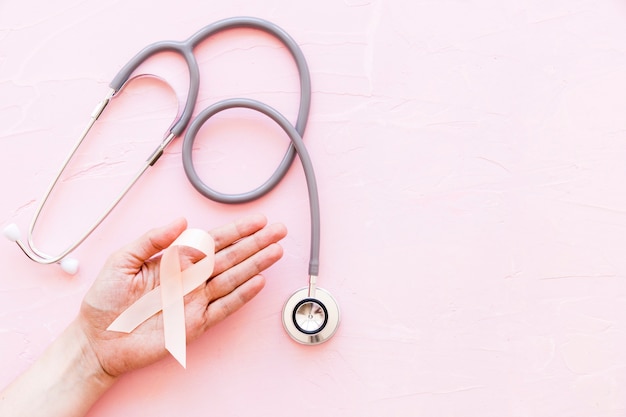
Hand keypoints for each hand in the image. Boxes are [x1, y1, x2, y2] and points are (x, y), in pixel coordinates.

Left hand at [77, 214, 286, 377]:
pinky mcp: (195, 324)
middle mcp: (189, 279)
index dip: (236, 230)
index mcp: (175, 261)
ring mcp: (195, 301)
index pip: (213, 241)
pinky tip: (259, 282)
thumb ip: (152, 240)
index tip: (257, 221)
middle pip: (230, 256)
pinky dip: (242, 295)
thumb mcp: (122, 261)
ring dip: (255, 265)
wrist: (98, 341)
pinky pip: (224, 307)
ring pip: (233, 278)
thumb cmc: (106, 301)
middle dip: (256, 243)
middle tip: (279, 231)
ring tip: (275, 252)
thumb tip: (181, 221)